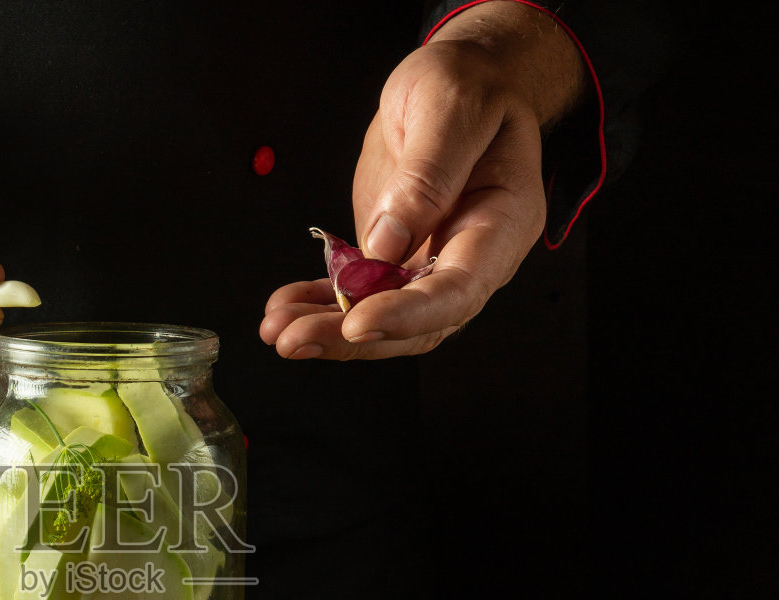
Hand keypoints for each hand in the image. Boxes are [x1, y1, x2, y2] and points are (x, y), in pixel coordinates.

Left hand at [261, 2, 583, 360]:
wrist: (463, 83)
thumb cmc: (471, 86)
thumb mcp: (452, 108)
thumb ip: (428, 174)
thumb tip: (386, 243)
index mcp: (502, 223)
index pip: (459, 290)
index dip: (407, 314)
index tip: (357, 322)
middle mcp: (469, 257)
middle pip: (415, 323)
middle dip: (350, 336)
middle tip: (294, 338)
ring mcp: (429, 262)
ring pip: (381, 317)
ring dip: (326, 328)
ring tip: (276, 331)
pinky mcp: (394, 257)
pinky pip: (357, 294)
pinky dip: (318, 305)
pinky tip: (282, 309)